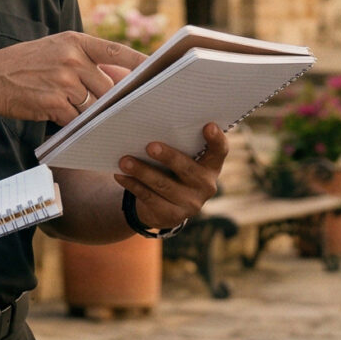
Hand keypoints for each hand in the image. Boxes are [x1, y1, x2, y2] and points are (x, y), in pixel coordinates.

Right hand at [0, 33, 143, 123]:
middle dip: (111, 100)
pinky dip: (73, 123)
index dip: (139, 62)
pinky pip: (76, 119)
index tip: (158, 68)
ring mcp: (63, 81)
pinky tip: (62, 117)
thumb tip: (120, 78)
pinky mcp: (54, 103)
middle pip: (108, 86)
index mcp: (75, 41)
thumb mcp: (56, 50)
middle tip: (122, 109)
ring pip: (93, 105)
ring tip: (76, 110)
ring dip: (88, 112)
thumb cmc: (26, 64)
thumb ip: (86, 61)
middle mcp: (72, 58)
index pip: (116, 51)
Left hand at [114, 123, 228, 230]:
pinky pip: (149, 198)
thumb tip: (151, 123)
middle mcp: (206, 186)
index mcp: (211, 166)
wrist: (165, 206)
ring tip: (124, 161)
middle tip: (150, 146)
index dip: (216, 139)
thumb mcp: (182, 158)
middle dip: (168, 157)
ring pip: (163, 185)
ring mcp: (190, 204)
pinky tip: (120, 175)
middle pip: (188, 169)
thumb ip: (178, 143)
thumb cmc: (173, 170)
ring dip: (142, 171)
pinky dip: (133, 185)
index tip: (208, 125)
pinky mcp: (172, 216)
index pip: (220, 151)